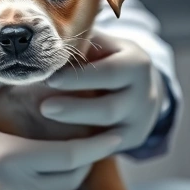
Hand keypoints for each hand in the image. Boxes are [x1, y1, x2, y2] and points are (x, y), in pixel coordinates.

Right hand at [0, 69, 124, 189]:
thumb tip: (19, 54)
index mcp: (8, 156)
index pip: (73, 155)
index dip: (99, 145)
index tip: (115, 133)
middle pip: (73, 177)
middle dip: (89, 158)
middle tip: (98, 140)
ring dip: (71, 176)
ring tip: (71, 154)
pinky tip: (45, 175)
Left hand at [40, 33, 165, 150]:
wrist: (138, 85)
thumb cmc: (108, 58)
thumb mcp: (102, 44)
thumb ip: (81, 43)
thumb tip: (47, 41)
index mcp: (138, 64)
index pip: (108, 73)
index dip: (77, 78)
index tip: (49, 79)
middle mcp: (145, 95)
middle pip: (109, 108)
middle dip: (74, 109)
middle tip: (44, 107)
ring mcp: (140, 121)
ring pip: (108, 132)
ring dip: (75, 127)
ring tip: (47, 117)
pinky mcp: (133, 139)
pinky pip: (106, 148)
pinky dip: (83, 145)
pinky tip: (59, 140)